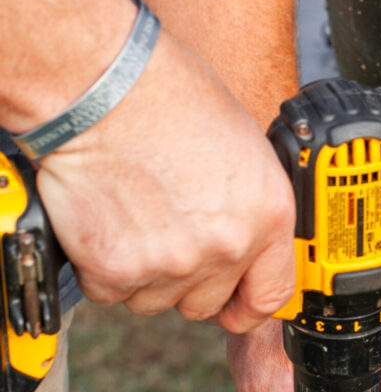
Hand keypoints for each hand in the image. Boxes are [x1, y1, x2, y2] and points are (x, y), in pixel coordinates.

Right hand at [36, 27, 295, 331]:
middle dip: (184, 280)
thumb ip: (249, 210)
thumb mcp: (243, 148)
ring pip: (153, 301)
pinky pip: (109, 292)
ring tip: (131, 215)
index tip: (232, 303)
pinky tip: (104, 220)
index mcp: (267, 215)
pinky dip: (100, 266)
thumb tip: (245, 249)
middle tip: (163, 234)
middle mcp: (225, 245)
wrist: (100, 86)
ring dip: (141, 272)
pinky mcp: (116, 267)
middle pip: (205, 305)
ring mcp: (171, 261)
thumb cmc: (168, 97)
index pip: (270, 296)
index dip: (247, 305)